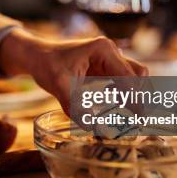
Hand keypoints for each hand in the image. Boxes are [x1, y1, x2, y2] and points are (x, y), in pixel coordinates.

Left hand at [0, 28, 147, 114]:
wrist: (36, 56)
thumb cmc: (46, 65)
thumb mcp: (59, 86)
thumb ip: (75, 106)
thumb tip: (92, 127)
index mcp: (103, 50)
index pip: (128, 77)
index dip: (135, 99)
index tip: (139, 120)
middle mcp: (111, 52)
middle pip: (138, 75)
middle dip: (139, 97)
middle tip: (137, 121)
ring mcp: (109, 59)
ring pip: (134, 78)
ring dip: (134, 96)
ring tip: (131, 118)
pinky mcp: (105, 67)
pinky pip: (123, 82)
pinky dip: (125, 95)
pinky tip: (120, 111)